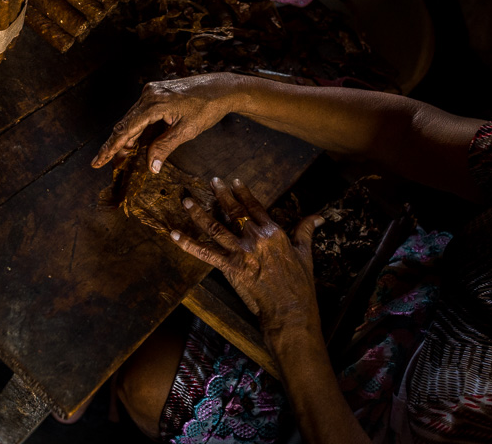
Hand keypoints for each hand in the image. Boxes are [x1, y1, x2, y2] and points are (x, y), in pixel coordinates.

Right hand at [90, 73, 246, 172]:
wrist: (221, 88)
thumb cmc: (207, 107)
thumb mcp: (186, 131)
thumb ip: (164, 147)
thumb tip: (150, 167)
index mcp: (154, 103)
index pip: (126, 129)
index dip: (111, 148)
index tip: (98, 161)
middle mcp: (149, 94)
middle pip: (125, 124)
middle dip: (114, 146)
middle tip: (102, 164)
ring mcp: (152, 92)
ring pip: (132, 120)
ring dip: (126, 140)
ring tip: (117, 159)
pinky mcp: (156, 94)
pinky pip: (140, 115)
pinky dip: (136, 130)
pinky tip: (133, 144)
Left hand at [171, 177, 323, 343]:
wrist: (290, 310)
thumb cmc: (300, 285)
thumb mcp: (305, 254)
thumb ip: (305, 231)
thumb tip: (318, 216)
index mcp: (273, 233)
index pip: (255, 207)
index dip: (243, 193)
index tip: (234, 182)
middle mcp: (255, 238)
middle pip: (233, 212)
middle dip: (221, 195)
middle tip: (211, 181)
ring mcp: (241, 252)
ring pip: (215, 227)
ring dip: (199, 213)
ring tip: (187, 201)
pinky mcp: (229, 267)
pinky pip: (204, 252)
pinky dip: (186, 243)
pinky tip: (173, 234)